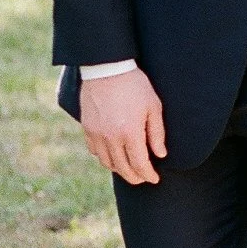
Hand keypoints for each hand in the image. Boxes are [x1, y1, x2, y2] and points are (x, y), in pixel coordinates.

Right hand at [80, 68, 166, 184]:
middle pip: (123, 169)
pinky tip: (113, 155)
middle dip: (135, 177)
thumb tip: (160, 155)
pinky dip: (105, 158)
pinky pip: (95, 151)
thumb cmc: (135, 85)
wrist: (107, 68)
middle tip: (143, 178)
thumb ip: (157, 133)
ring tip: (129, 168)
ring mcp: (96, 134)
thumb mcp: (153, 106)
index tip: (155, 179)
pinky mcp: (87, 128)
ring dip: (119, 169)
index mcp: (130, 133)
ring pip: (107, 163)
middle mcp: (111, 138)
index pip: (140, 165)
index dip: (148, 175)